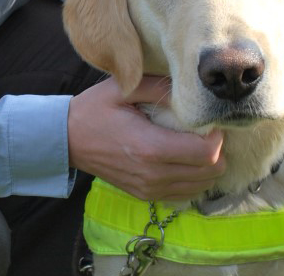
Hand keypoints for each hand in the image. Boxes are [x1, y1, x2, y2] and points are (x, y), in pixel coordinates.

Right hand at [68, 76, 224, 201]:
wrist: (67, 140)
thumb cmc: (94, 110)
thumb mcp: (123, 89)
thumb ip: (158, 88)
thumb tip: (187, 91)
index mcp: (150, 148)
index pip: (206, 153)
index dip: (216, 136)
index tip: (208, 121)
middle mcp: (153, 175)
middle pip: (210, 172)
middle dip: (216, 150)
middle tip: (204, 131)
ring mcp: (149, 188)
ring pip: (201, 185)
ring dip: (206, 166)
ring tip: (194, 144)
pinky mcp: (145, 195)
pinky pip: (184, 193)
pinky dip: (193, 178)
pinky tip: (182, 159)